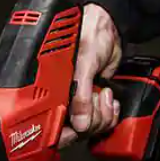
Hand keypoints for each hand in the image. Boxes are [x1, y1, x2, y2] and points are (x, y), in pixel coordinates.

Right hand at [58, 3, 123, 148]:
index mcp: (50, 89)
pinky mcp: (93, 101)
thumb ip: (80, 94)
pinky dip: (109, 114)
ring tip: (104, 94)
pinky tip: (109, 100)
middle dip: (91, 120)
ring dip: (103, 115)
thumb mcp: (84, 62)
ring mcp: (79, 101)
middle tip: (95, 99)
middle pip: (74, 130)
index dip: (65, 132)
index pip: (52, 125)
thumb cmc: (88, 33)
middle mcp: (62, 98)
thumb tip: (78, 122)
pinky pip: (101, 120)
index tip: (78, 127)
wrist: (110, 28)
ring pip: (89, 127)